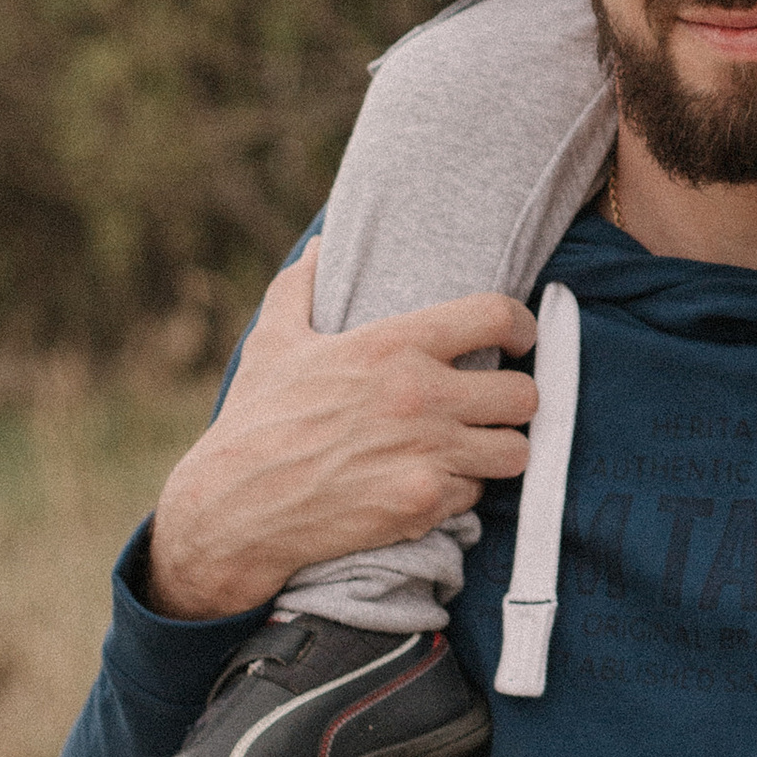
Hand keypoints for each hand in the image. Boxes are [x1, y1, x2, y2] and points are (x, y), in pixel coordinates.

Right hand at [145, 241, 538, 620]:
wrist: (232, 509)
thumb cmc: (254, 421)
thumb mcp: (274, 343)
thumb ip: (300, 287)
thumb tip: (318, 247)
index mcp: (393, 345)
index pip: (497, 316)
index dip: (522, 327)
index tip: (520, 340)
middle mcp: (419, 395)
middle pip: (524, 394)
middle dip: (515, 401)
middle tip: (494, 407)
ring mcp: (425, 453)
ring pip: (515, 451)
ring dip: (498, 450)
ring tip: (474, 448)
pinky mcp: (422, 503)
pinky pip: (476, 495)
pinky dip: (461, 492)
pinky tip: (432, 484)